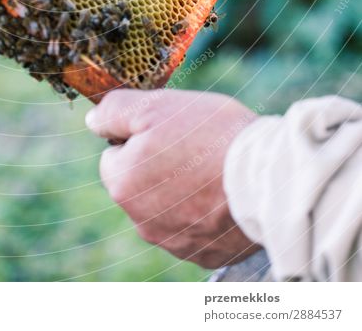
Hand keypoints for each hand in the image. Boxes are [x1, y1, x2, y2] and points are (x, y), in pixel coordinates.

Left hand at [85, 89, 259, 268]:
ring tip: (213, 170)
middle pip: (139, 183)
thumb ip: (115, 111)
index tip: (169, 130)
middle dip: (158, 165)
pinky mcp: (203, 255)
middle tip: (194, 146)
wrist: (268, 179)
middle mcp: (140, 221)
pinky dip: (204, 213)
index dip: (140, 137)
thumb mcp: (156, 106)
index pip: (114, 155)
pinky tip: (224, 194)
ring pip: (165, 207)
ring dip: (181, 190)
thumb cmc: (211, 136)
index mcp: (122, 184)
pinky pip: (194, 229)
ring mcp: (172, 242)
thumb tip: (93, 120)